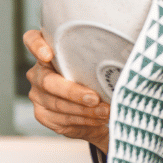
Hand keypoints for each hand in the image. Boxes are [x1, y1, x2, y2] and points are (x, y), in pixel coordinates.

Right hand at [23, 30, 109, 153]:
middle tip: (95, 99)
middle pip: (48, 81)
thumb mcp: (97, 64)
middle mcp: (38, 72)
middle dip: (74, 92)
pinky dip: (83, 121)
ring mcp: (38, 94)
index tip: (48, 55)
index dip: (37, 46)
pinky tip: (97, 120)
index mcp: (48, 51)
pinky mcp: (42, 114)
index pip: (32, 40)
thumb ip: (100, 56)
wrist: (91, 109)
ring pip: (57, 104)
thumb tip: (131, 50)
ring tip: (105, 112)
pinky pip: (61, 120)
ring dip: (84, 111)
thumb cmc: (96, 78)